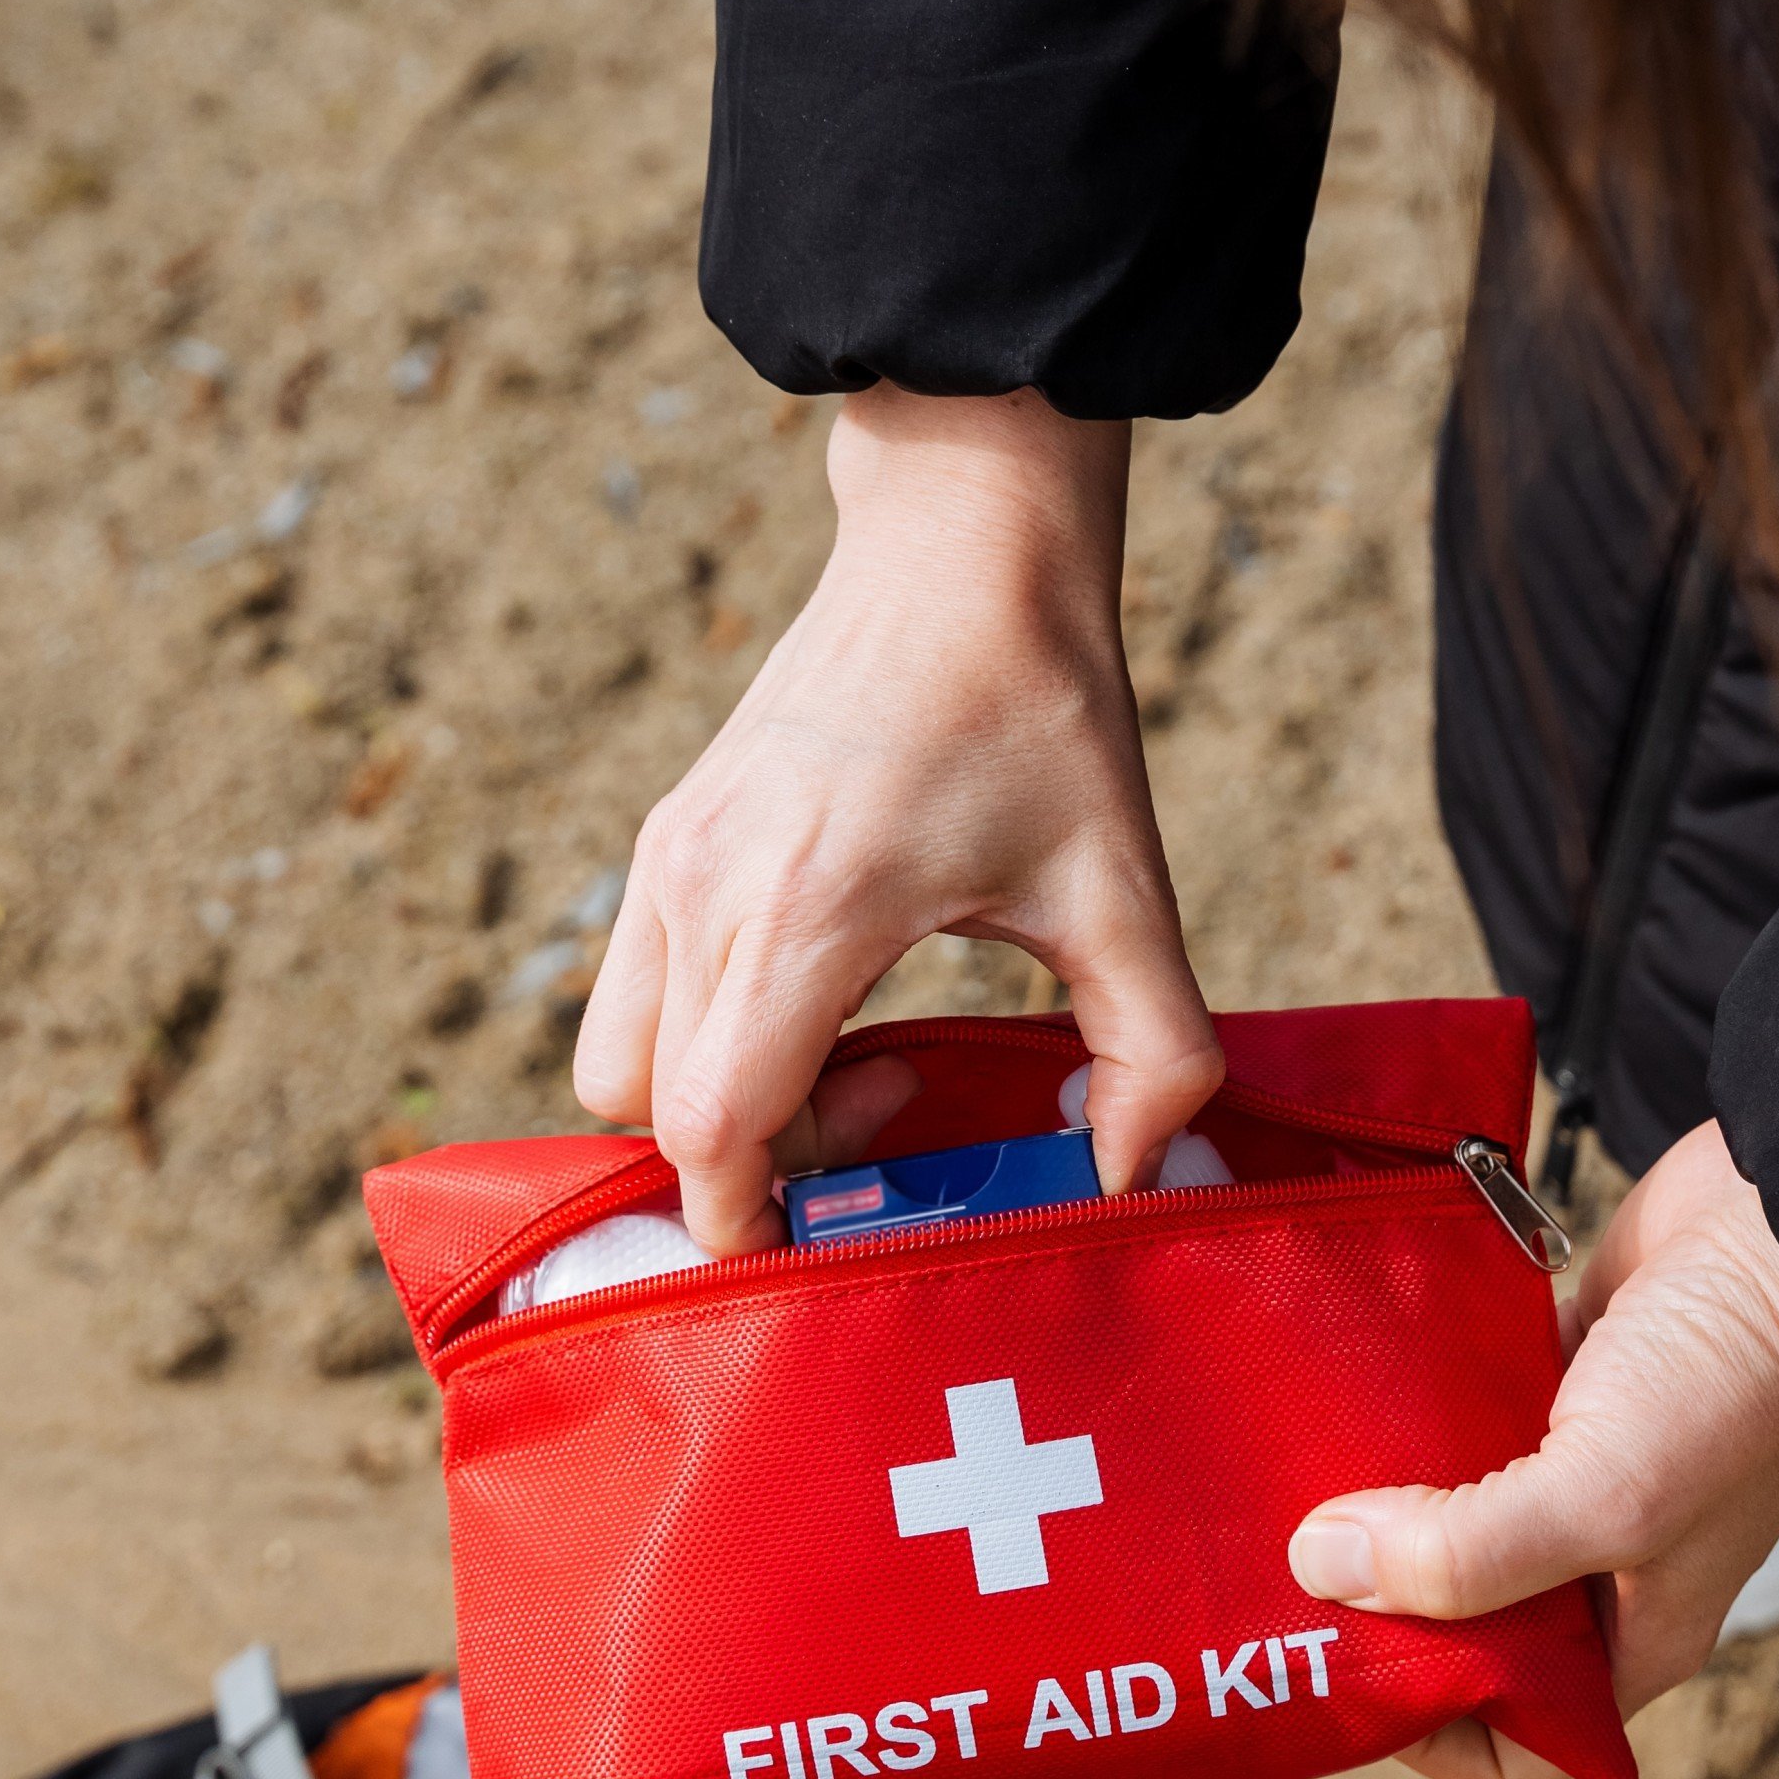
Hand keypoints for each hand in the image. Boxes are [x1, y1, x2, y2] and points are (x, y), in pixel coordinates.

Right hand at [573, 385, 1223, 1252]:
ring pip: (621, 1061)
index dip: (753, 1218)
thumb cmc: (1040, 711)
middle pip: (651, 1116)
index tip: (841, 1228)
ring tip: (852, 1056)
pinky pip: (637, 994)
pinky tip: (824, 995)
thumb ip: (1156, 1053)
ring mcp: (668, 858)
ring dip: (717, 1102)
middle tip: (888, 1116)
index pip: (708, 1127)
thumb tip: (1129, 1178)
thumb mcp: (1126, 887)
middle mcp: (704, 888)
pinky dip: (705, 1037)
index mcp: (806, 912)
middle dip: (756, 1165)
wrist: (958, 549)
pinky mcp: (666, 837)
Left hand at [1282, 1120, 1778, 1778]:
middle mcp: (1599, 1566)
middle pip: (1459, 1629)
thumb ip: (1465, 1555)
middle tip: (1278, 1566)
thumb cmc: (1741, 1380)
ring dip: (1374, 1500)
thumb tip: (1320, 1572)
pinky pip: (1452, 1413)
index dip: (1428, 1732)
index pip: (1519, 1750)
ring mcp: (1573, 1466)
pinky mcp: (1550, 1373)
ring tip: (1289, 1477)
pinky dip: (1402, 1406)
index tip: (1339, 1665)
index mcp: (1632, 1637)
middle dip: (1373, 1606)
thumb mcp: (1607, 1497)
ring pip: (1443, 1515)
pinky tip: (1343, 1384)